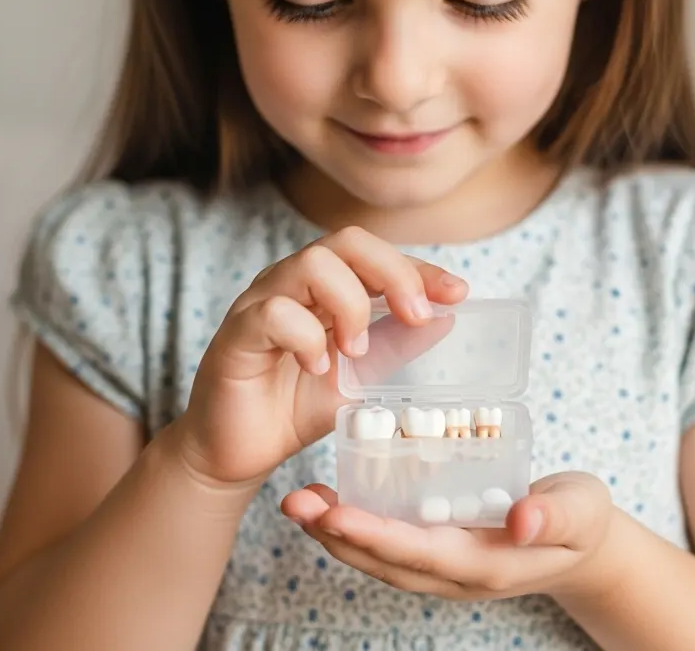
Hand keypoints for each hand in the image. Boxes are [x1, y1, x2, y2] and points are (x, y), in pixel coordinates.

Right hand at [165, 226, 468, 489]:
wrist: (237, 452)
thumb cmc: (292, 408)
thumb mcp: (359, 378)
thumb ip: (394, 348)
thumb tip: (444, 320)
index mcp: (324, 287)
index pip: (376, 255)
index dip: (419, 268)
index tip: (458, 294)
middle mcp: (292, 283)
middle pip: (346, 242)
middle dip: (392, 273)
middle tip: (415, 316)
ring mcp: (261, 303)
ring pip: (311, 263)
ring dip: (349, 305)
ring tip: (356, 352)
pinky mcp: (237, 333)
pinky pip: (274, 312)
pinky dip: (306, 338)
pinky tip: (317, 369)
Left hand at [280, 472, 617, 600]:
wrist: (583, 544)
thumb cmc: (582, 519)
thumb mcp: (581, 510)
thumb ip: (554, 516)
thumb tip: (521, 519)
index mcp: (487, 565)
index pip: (419, 553)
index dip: (374, 535)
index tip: (334, 513)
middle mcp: (456, 574)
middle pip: (385, 562)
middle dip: (337, 535)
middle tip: (296, 503)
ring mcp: (443, 568)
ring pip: (379, 558)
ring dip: (335, 533)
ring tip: (299, 502)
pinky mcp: (437, 552)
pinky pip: (387, 545)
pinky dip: (354, 525)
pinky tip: (329, 500)